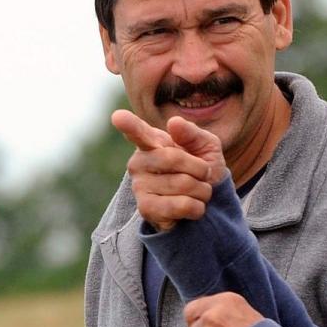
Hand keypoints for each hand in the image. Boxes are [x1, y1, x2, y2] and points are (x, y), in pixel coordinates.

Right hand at [112, 110, 225, 230]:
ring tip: (197, 192)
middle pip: (173, 158)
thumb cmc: (203, 169)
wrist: (208, 203)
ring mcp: (139, 186)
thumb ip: (192, 133)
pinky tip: (192, 207)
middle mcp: (139, 162)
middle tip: (203, 175)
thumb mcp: (205, 145)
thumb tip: (174, 123)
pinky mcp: (146, 209)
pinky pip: (182, 205)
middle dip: (200, 169)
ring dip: (202, 190)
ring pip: (183, 184)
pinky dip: (197, 207)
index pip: (138, 131)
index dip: (129, 124)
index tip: (118, 117)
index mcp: (151, 141)